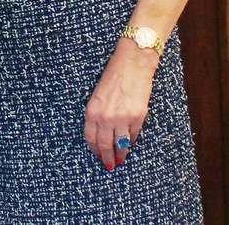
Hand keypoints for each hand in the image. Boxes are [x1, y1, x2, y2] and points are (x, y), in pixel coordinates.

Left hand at [83, 39, 158, 169]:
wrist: (133, 64)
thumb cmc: (114, 76)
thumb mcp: (98, 95)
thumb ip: (98, 114)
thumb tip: (102, 133)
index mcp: (93, 111)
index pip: (90, 138)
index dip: (94, 149)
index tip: (97, 156)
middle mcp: (106, 118)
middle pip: (104, 145)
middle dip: (106, 158)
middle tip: (109, 165)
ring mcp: (122, 119)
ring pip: (120, 144)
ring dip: (120, 154)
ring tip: (120, 159)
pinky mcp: (137, 118)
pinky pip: (133, 135)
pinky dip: (131, 141)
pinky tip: (129, 143)